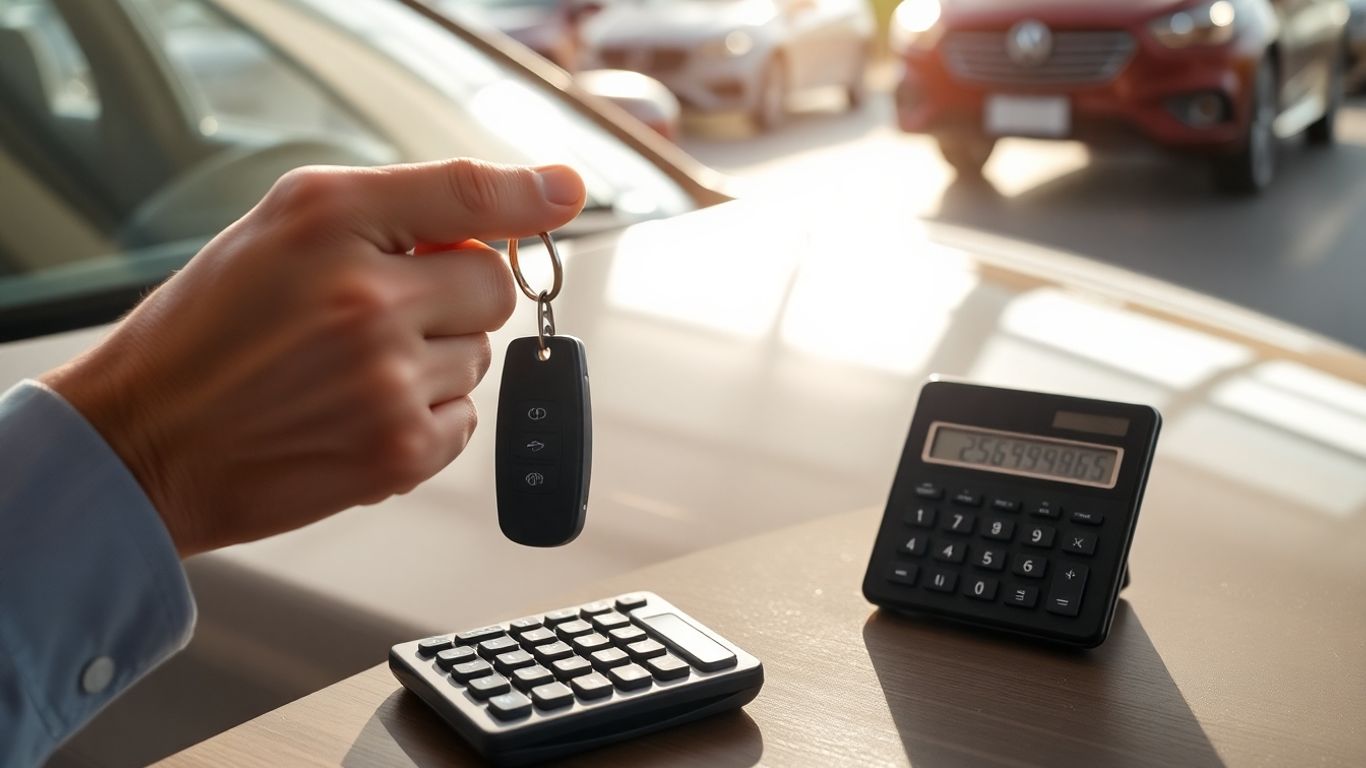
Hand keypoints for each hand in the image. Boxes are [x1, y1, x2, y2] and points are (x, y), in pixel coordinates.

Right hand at [41, 160, 585, 555]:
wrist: (143, 447)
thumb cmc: (204, 338)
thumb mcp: (276, 232)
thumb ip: (386, 214)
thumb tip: (497, 219)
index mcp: (328, 221)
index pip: (464, 193)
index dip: (527, 193)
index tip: (565, 194)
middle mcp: (366, 296)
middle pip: (491, 287)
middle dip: (454, 298)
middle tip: (387, 313)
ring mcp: (387, 380)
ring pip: (477, 357)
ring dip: (433, 362)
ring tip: (350, 372)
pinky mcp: (399, 453)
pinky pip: (464, 421)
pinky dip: (425, 419)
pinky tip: (359, 414)